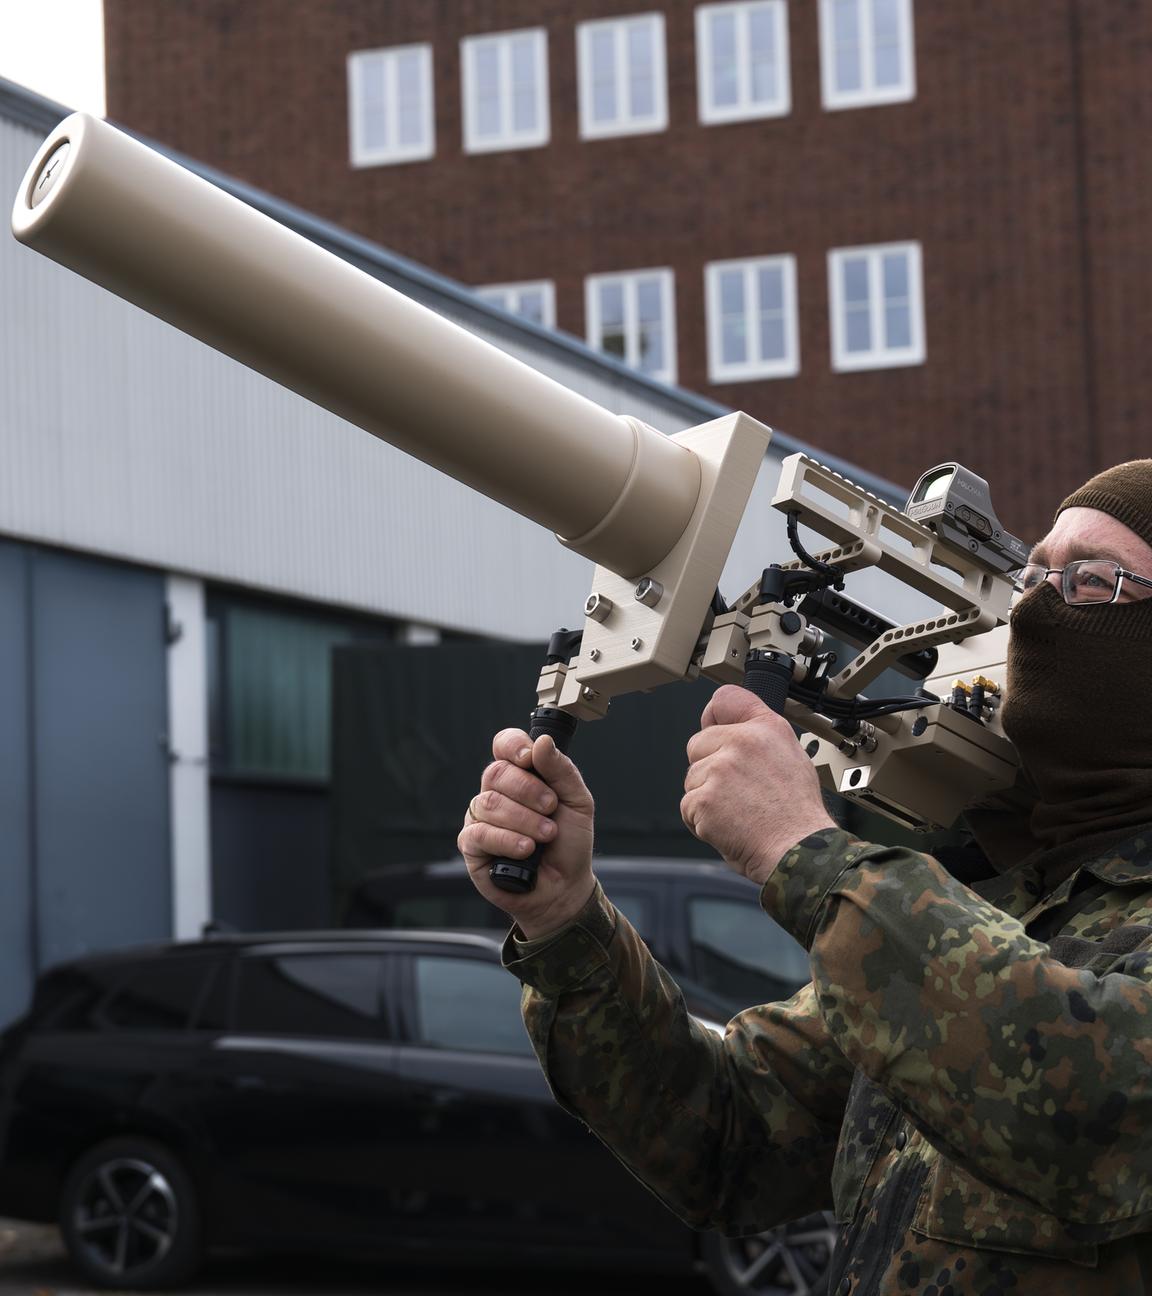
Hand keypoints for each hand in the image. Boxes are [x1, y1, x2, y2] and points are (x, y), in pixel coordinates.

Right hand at [458, 729, 596, 940]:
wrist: (565, 887)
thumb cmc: (569, 843)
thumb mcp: (577, 802)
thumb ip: (561, 770)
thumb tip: (541, 742)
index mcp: (521, 776)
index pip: (504, 745)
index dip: (513, 746)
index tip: (529, 758)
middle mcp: (496, 792)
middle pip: (496, 772)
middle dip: (529, 791)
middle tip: (551, 809)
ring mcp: (480, 818)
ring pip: (489, 803)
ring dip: (524, 820)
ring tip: (545, 836)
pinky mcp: (471, 846)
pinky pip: (479, 833)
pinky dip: (507, 840)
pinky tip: (525, 850)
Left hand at [682, 685, 835, 884]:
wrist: (798, 851)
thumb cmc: (797, 814)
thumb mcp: (792, 757)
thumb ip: (760, 737)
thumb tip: (732, 730)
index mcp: (766, 728)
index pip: (726, 698)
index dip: (714, 716)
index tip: (713, 725)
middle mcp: (742, 741)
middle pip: (697, 744)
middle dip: (708, 768)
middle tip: (738, 792)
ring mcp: (720, 768)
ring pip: (691, 778)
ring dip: (706, 797)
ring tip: (739, 812)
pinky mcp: (704, 797)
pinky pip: (688, 806)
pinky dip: (702, 821)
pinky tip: (729, 826)